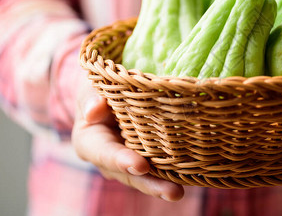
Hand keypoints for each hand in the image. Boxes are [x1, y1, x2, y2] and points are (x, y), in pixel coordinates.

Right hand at [72, 79, 183, 201]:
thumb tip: (94, 110)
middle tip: (172, 192)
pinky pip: (159, 168)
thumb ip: (90, 98)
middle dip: (151, 184)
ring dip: (163, 184)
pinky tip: (191, 177)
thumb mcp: (90, 89)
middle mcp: (109, 159)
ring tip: (179, 192)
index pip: (105, 153)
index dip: (122, 160)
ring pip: (146, 176)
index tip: (140, 166)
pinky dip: (174, 173)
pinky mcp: (147, 158)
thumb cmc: (99, 90)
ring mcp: (128, 162)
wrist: (108, 96)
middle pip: (129, 174)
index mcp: (90, 142)